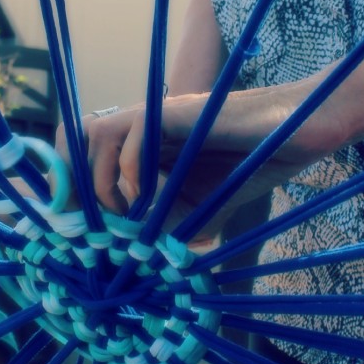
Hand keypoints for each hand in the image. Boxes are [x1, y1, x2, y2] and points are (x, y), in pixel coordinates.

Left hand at [78, 81, 345, 236]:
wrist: (295, 132)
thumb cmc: (248, 165)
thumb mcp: (199, 207)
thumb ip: (165, 221)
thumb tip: (129, 251)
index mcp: (143, 141)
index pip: (83, 147)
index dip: (69, 180)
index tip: (70, 222)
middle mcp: (144, 123)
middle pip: (77, 135)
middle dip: (72, 181)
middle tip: (85, 223)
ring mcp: (160, 115)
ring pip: (98, 133)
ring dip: (101, 179)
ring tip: (122, 212)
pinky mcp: (181, 113)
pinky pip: (136, 134)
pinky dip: (132, 170)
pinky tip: (149, 196)